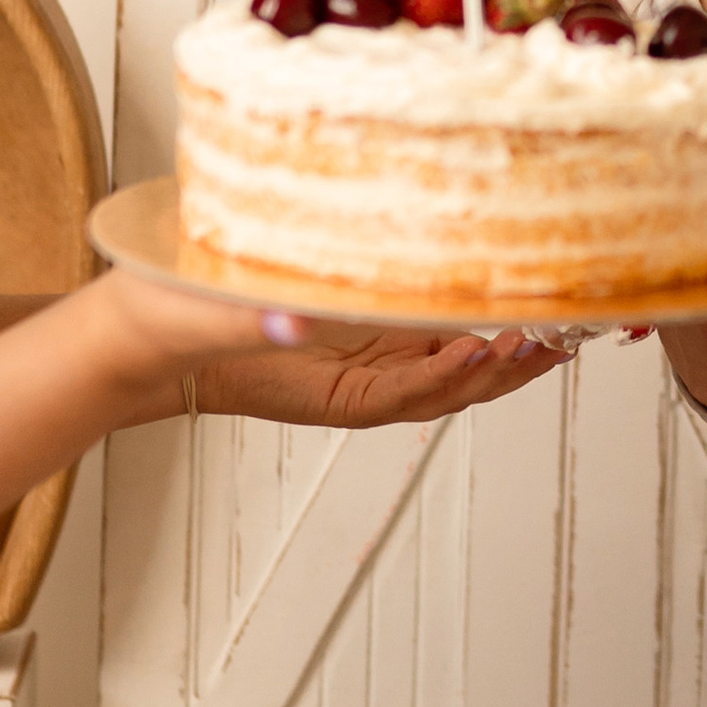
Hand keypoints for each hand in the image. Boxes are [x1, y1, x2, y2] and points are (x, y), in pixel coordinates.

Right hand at [86, 267, 567, 433]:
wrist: (153, 338)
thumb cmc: (173, 333)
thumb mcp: (207, 323)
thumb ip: (252, 326)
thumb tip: (293, 326)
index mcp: (327, 393)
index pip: (400, 391)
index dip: (444, 375)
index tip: (481, 351)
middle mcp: (358, 386)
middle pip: (445, 389)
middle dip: (500, 373)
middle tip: (551, 344)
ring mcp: (366, 366)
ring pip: (449, 370)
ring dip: (501, 358)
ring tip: (553, 335)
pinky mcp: (366, 342)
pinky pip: (429, 343)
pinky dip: (471, 331)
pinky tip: (504, 313)